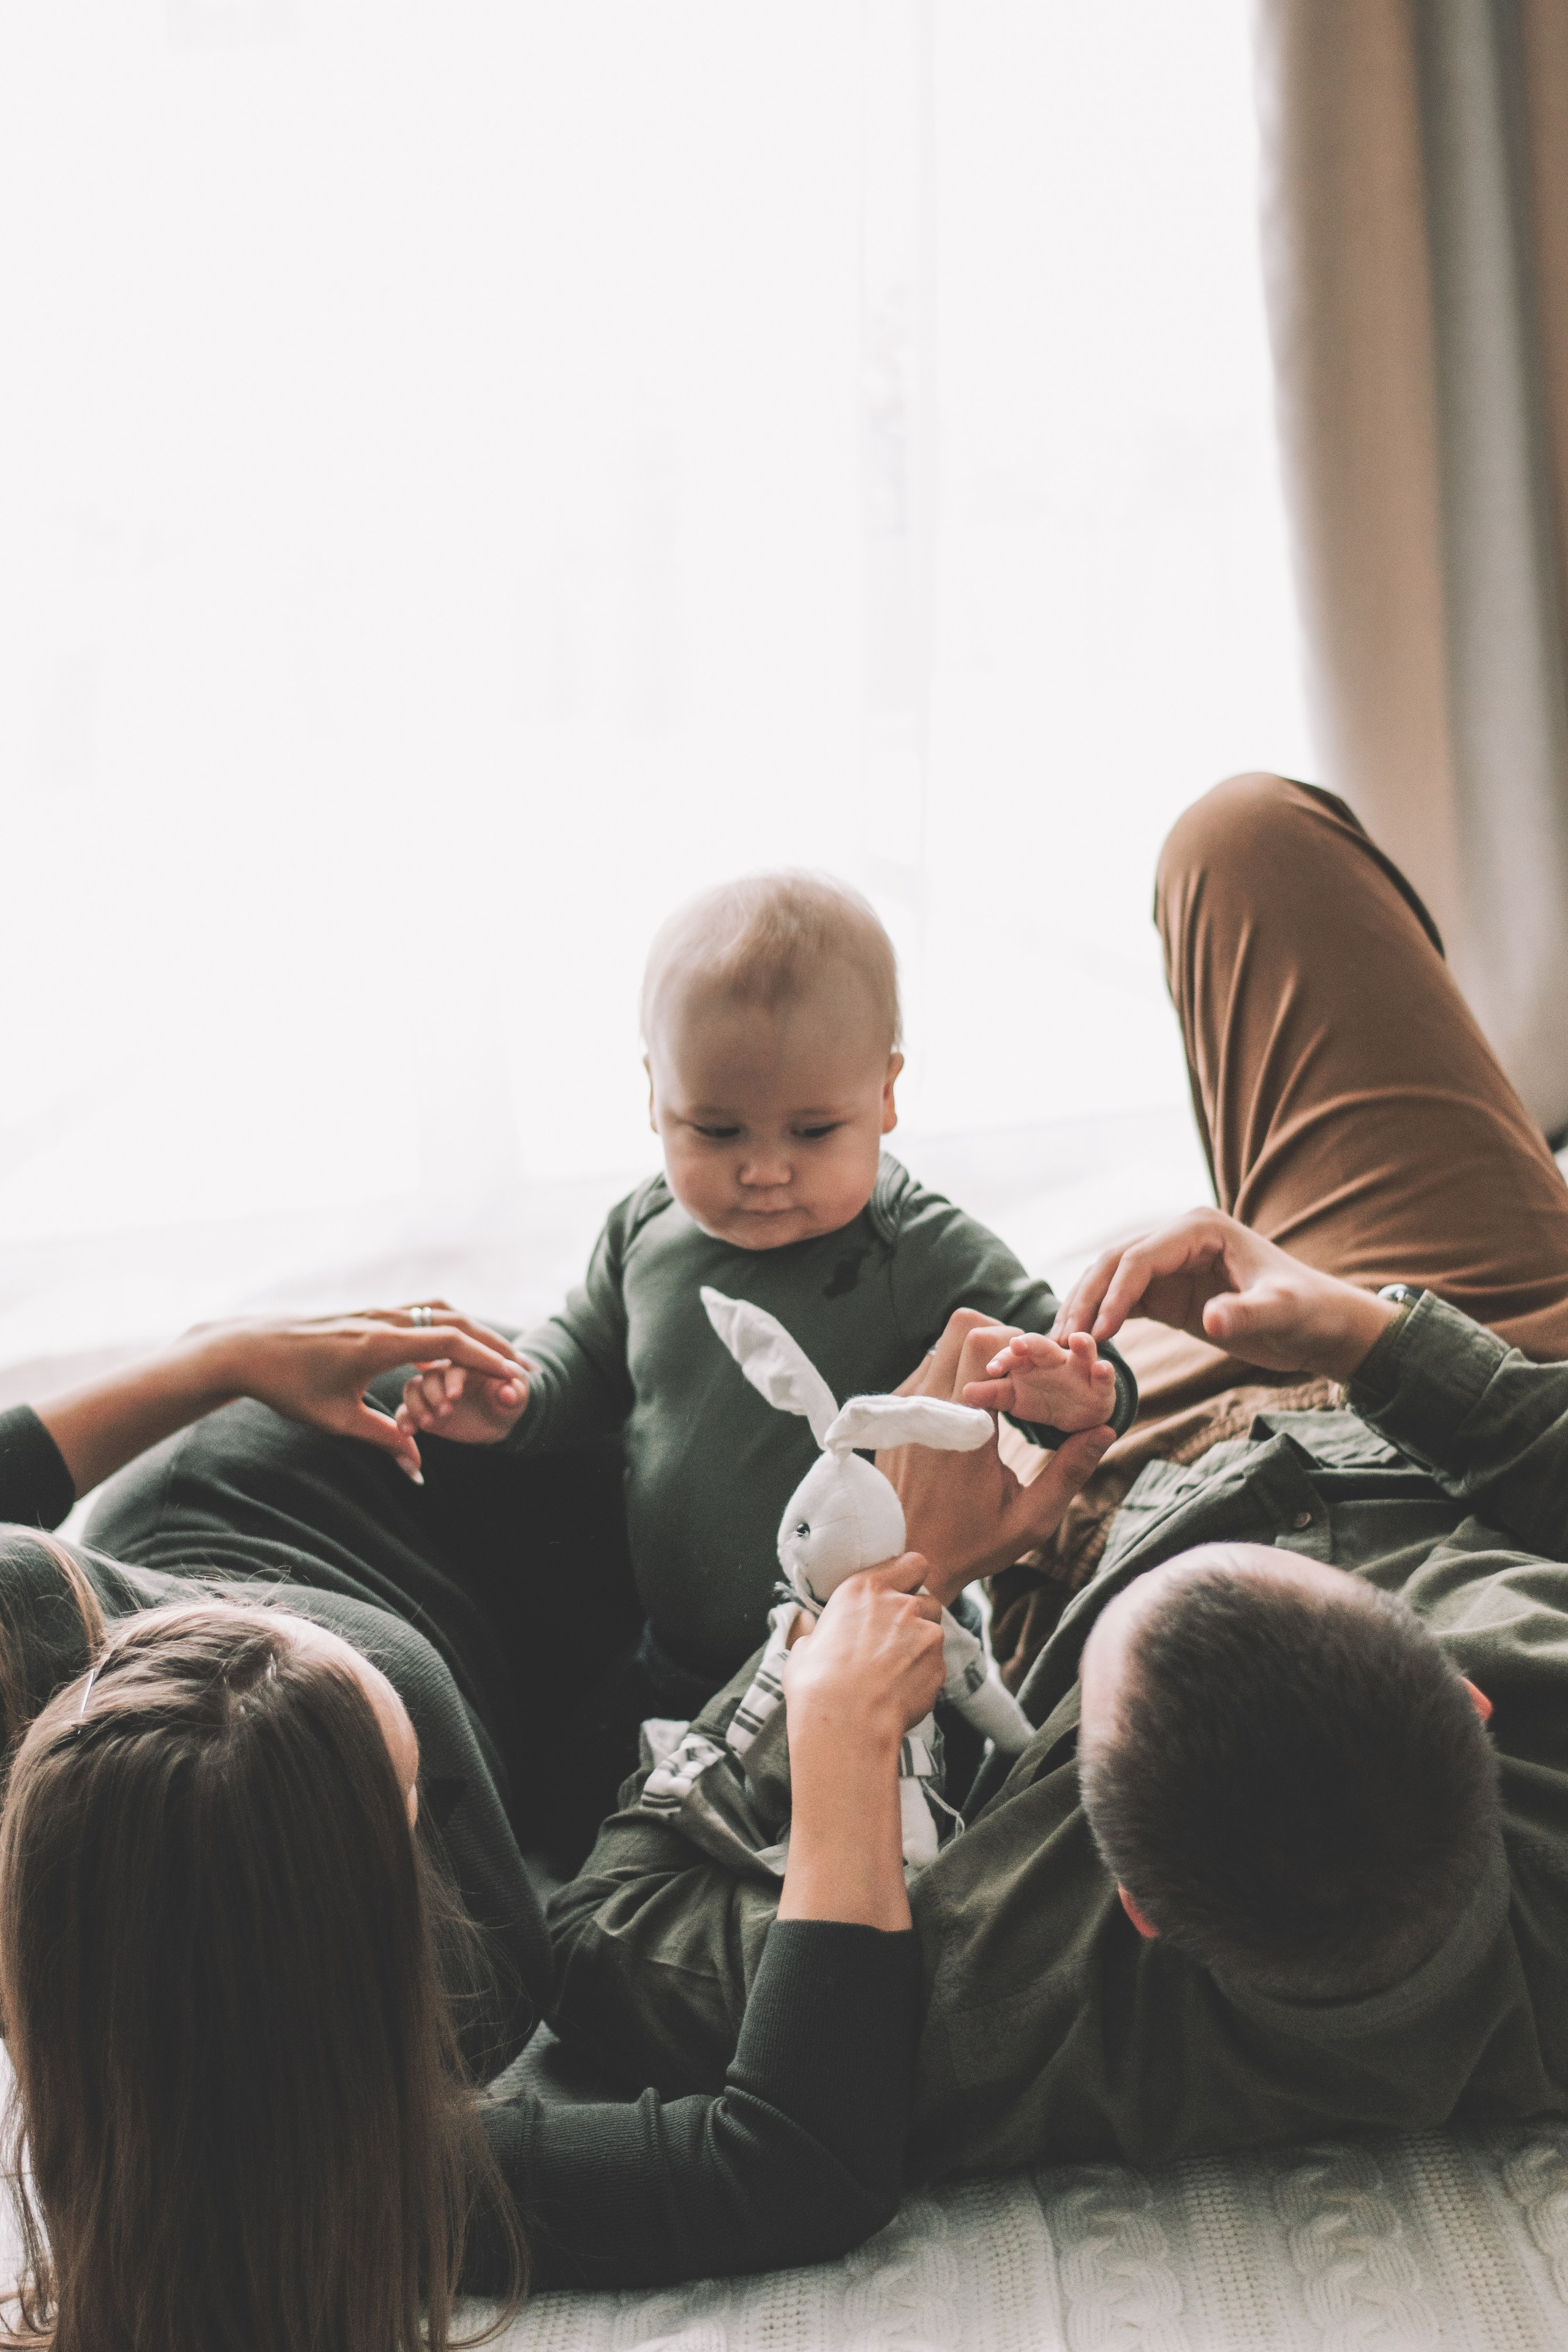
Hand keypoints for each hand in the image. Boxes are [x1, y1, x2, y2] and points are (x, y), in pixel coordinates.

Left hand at [193, 1303, 527, 1480]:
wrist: (243, 1348)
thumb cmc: (287, 1386)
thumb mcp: (337, 1420)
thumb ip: (385, 1440)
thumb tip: (419, 1472)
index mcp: (380, 1344)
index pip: (450, 1344)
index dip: (488, 1360)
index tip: (517, 1376)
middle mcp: (382, 1320)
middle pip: (454, 1322)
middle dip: (491, 1345)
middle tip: (521, 1366)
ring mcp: (374, 1311)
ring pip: (437, 1311)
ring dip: (470, 1331)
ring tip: (494, 1355)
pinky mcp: (365, 1311)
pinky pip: (417, 1312)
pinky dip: (444, 1325)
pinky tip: (451, 1346)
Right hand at [395, 1356, 530, 1449]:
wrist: (496, 1419)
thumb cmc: (508, 1400)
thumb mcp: (517, 1398)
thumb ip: (515, 1393)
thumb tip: (509, 1392)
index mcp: (469, 1362)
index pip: (457, 1363)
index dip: (453, 1379)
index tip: (455, 1396)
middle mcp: (445, 1372)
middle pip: (430, 1374)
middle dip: (433, 1393)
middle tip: (444, 1412)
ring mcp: (431, 1390)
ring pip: (413, 1388)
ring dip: (416, 1405)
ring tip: (427, 1424)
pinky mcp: (422, 1408)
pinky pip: (405, 1409)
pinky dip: (403, 1418)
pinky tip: (409, 1431)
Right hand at [782, 1554, 944, 1762]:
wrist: (843, 1723)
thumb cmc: (817, 1685)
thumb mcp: (806, 1645)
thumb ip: (824, 1632)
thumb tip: (817, 1640)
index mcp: (864, 1589)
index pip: (912, 1562)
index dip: (910, 1578)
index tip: (901, 1592)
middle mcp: (900, 1604)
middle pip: (927, 1599)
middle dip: (917, 1617)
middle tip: (895, 1642)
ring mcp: (925, 1633)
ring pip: (935, 1633)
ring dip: (922, 1647)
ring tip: (896, 1672)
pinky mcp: (939, 1665)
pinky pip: (937, 1665)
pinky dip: (925, 1675)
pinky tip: (901, 1692)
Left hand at [879, 1311, 1116, 1605]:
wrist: (906, 1560)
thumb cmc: (972, 1544)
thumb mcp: (1030, 1520)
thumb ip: (1068, 1473)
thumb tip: (1105, 1430)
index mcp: (964, 1429)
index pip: (984, 1345)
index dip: (1018, 1345)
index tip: (1038, 1370)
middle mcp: (928, 1408)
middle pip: (960, 1328)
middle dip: (998, 1336)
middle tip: (1022, 1369)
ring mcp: (905, 1408)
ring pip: (941, 1344)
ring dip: (974, 1355)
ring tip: (1002, 1388)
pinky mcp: (894, 1415)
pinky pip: (926, 1370)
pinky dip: (953, 1374)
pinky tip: (973, 1407)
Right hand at [1053, 1208, 1397, 1381]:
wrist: (1324, 1326)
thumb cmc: (1310, 1312)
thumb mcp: (1284, 1312)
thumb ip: (1248, 1314)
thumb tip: (1213, 1320)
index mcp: (1201, 1227)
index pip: (1141, 1256)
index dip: (1114, 1294)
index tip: (1097, 1335)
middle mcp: (1179, 1237)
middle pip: (1114, 1262)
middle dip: (1086, 1300)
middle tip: (1064, 1342)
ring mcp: (1170, 1263)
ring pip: (1110, 1279)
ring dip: (1085, 1309)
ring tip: (1063, 1347)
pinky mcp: (1168, 1292)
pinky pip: (1122, 1300)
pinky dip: (1100, 1319)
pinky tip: (1082, 1347)